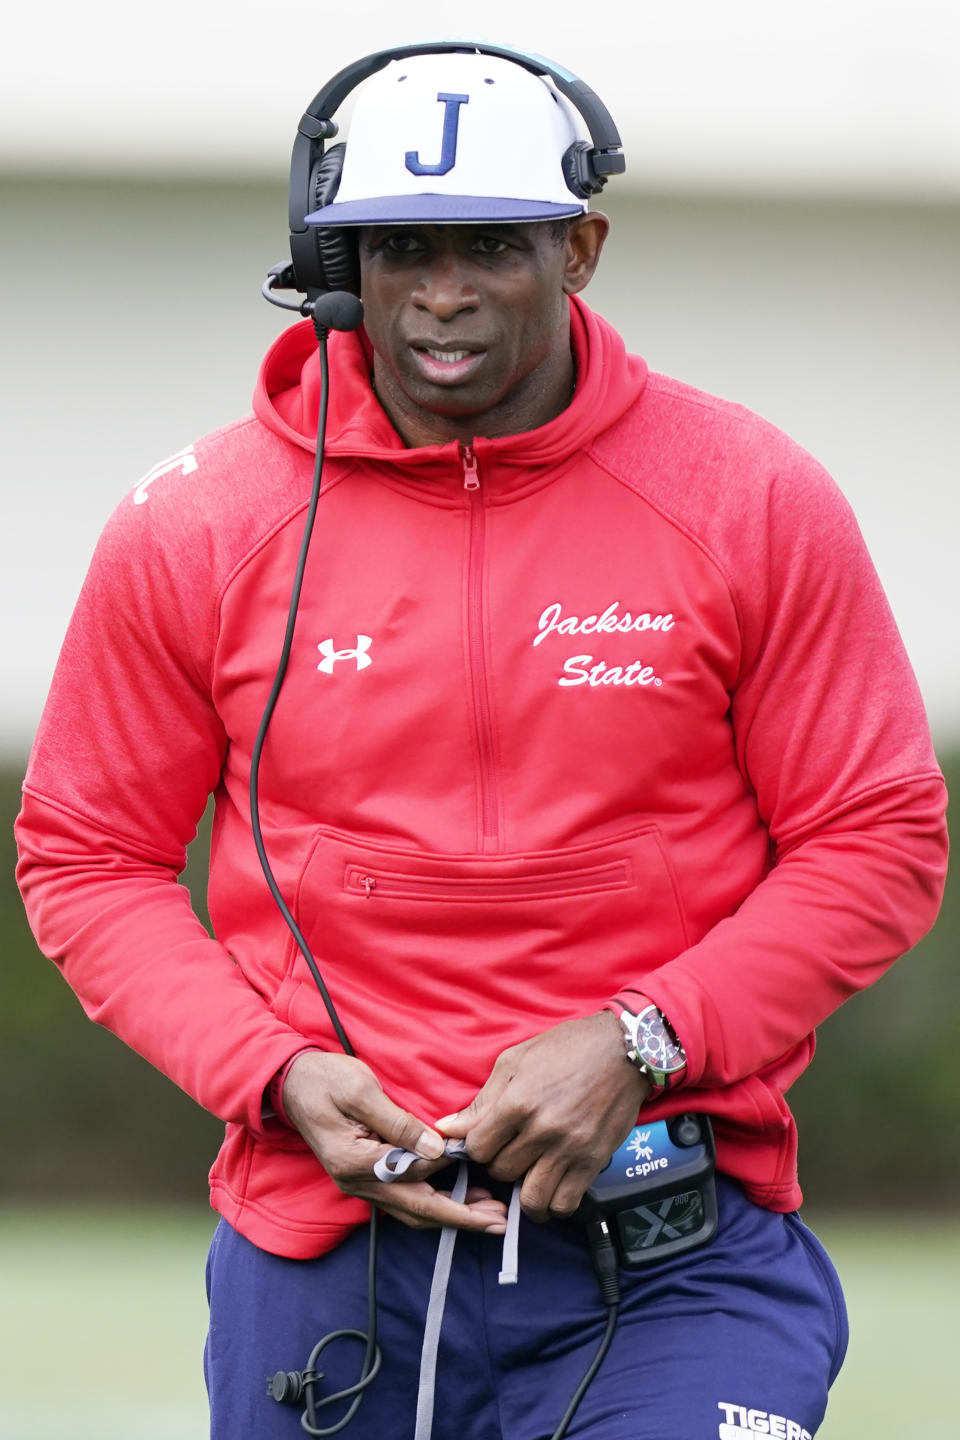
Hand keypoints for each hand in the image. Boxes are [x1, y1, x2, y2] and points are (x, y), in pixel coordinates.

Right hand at [282, 1050, 507, 1232]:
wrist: (291, 1082)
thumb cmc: (326, 1080)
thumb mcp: (362, 1091)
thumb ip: (399, 1123)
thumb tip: (437, 1147)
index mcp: (356, 1163)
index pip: (414, 1174)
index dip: (450, 1167)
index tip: (483, 1158)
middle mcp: (358, 1184)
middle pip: (418, 1210)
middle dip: (462, 1217)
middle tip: (501, 1221)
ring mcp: (360, 1185)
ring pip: (412, 1211)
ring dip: (451, 1214)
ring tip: (488, 1213)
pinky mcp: (365, 1178)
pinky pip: (404, 1200)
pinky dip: (433, 1203)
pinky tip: (457, 1197)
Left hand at [435, 1012, 649, 1221]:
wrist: (625, 1050)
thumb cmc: (567, 1048)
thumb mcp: (516, 1060)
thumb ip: (482, 1100)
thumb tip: (448, 1129)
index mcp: (518, 1102)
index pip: (477, 1148)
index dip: (475, 1147)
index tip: (485, 1139)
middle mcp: (543, 1130)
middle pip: (501, 1172)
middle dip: (499, 1164)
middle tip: (510, 1149)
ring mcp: (570, 1149)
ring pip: (531, 1198)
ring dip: (523, 1191)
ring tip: (527, 1174)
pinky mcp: (593, 1162)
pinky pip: (564, 1204)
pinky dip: (553, 1204)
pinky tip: (551, 1185)